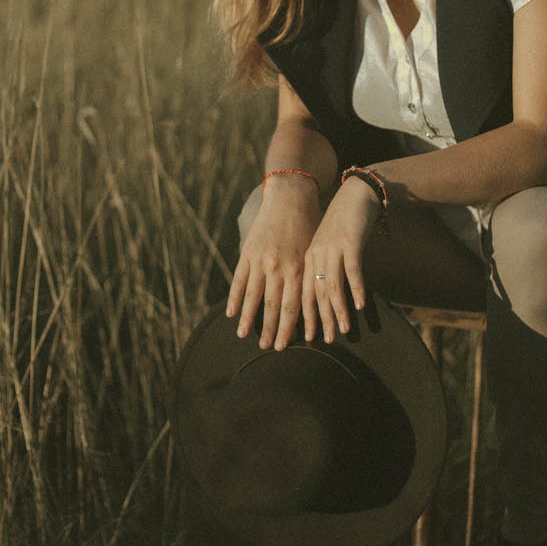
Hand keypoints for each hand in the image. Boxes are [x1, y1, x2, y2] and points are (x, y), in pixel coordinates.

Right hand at [226, 179, 320, 350]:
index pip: (293, 306)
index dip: (289, 328)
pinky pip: (239, 280)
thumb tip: (311, 300)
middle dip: (271, 330)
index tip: (286, 345)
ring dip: (249, 320)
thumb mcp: (314, 250)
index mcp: (298, 269)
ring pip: (254, 297)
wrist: (291, 196)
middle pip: (273, 307)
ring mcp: (261, 261)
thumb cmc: (308, 224)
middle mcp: (279, 268)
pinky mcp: (248, 253)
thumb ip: (309, 274)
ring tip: (244, 337)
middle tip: (268, 349)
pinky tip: (232, 314)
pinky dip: (235, 298)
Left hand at [301, 177, 380, 342]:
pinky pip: (352, 270)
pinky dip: (356, 288)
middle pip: (315, 293)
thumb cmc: (343, 223)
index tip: (306, 338)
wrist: (356, 194)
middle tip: (324, 341)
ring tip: (342, 330)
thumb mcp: (328, 246)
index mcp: (308, 258)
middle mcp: (316, 255)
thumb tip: (326, 297)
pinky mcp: (350, 242)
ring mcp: (332, 248)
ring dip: (337, 310)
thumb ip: (325, 268)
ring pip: (332, 285)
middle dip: (319, 320)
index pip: (302, 293)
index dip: (304, 318)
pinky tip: (359, 305)